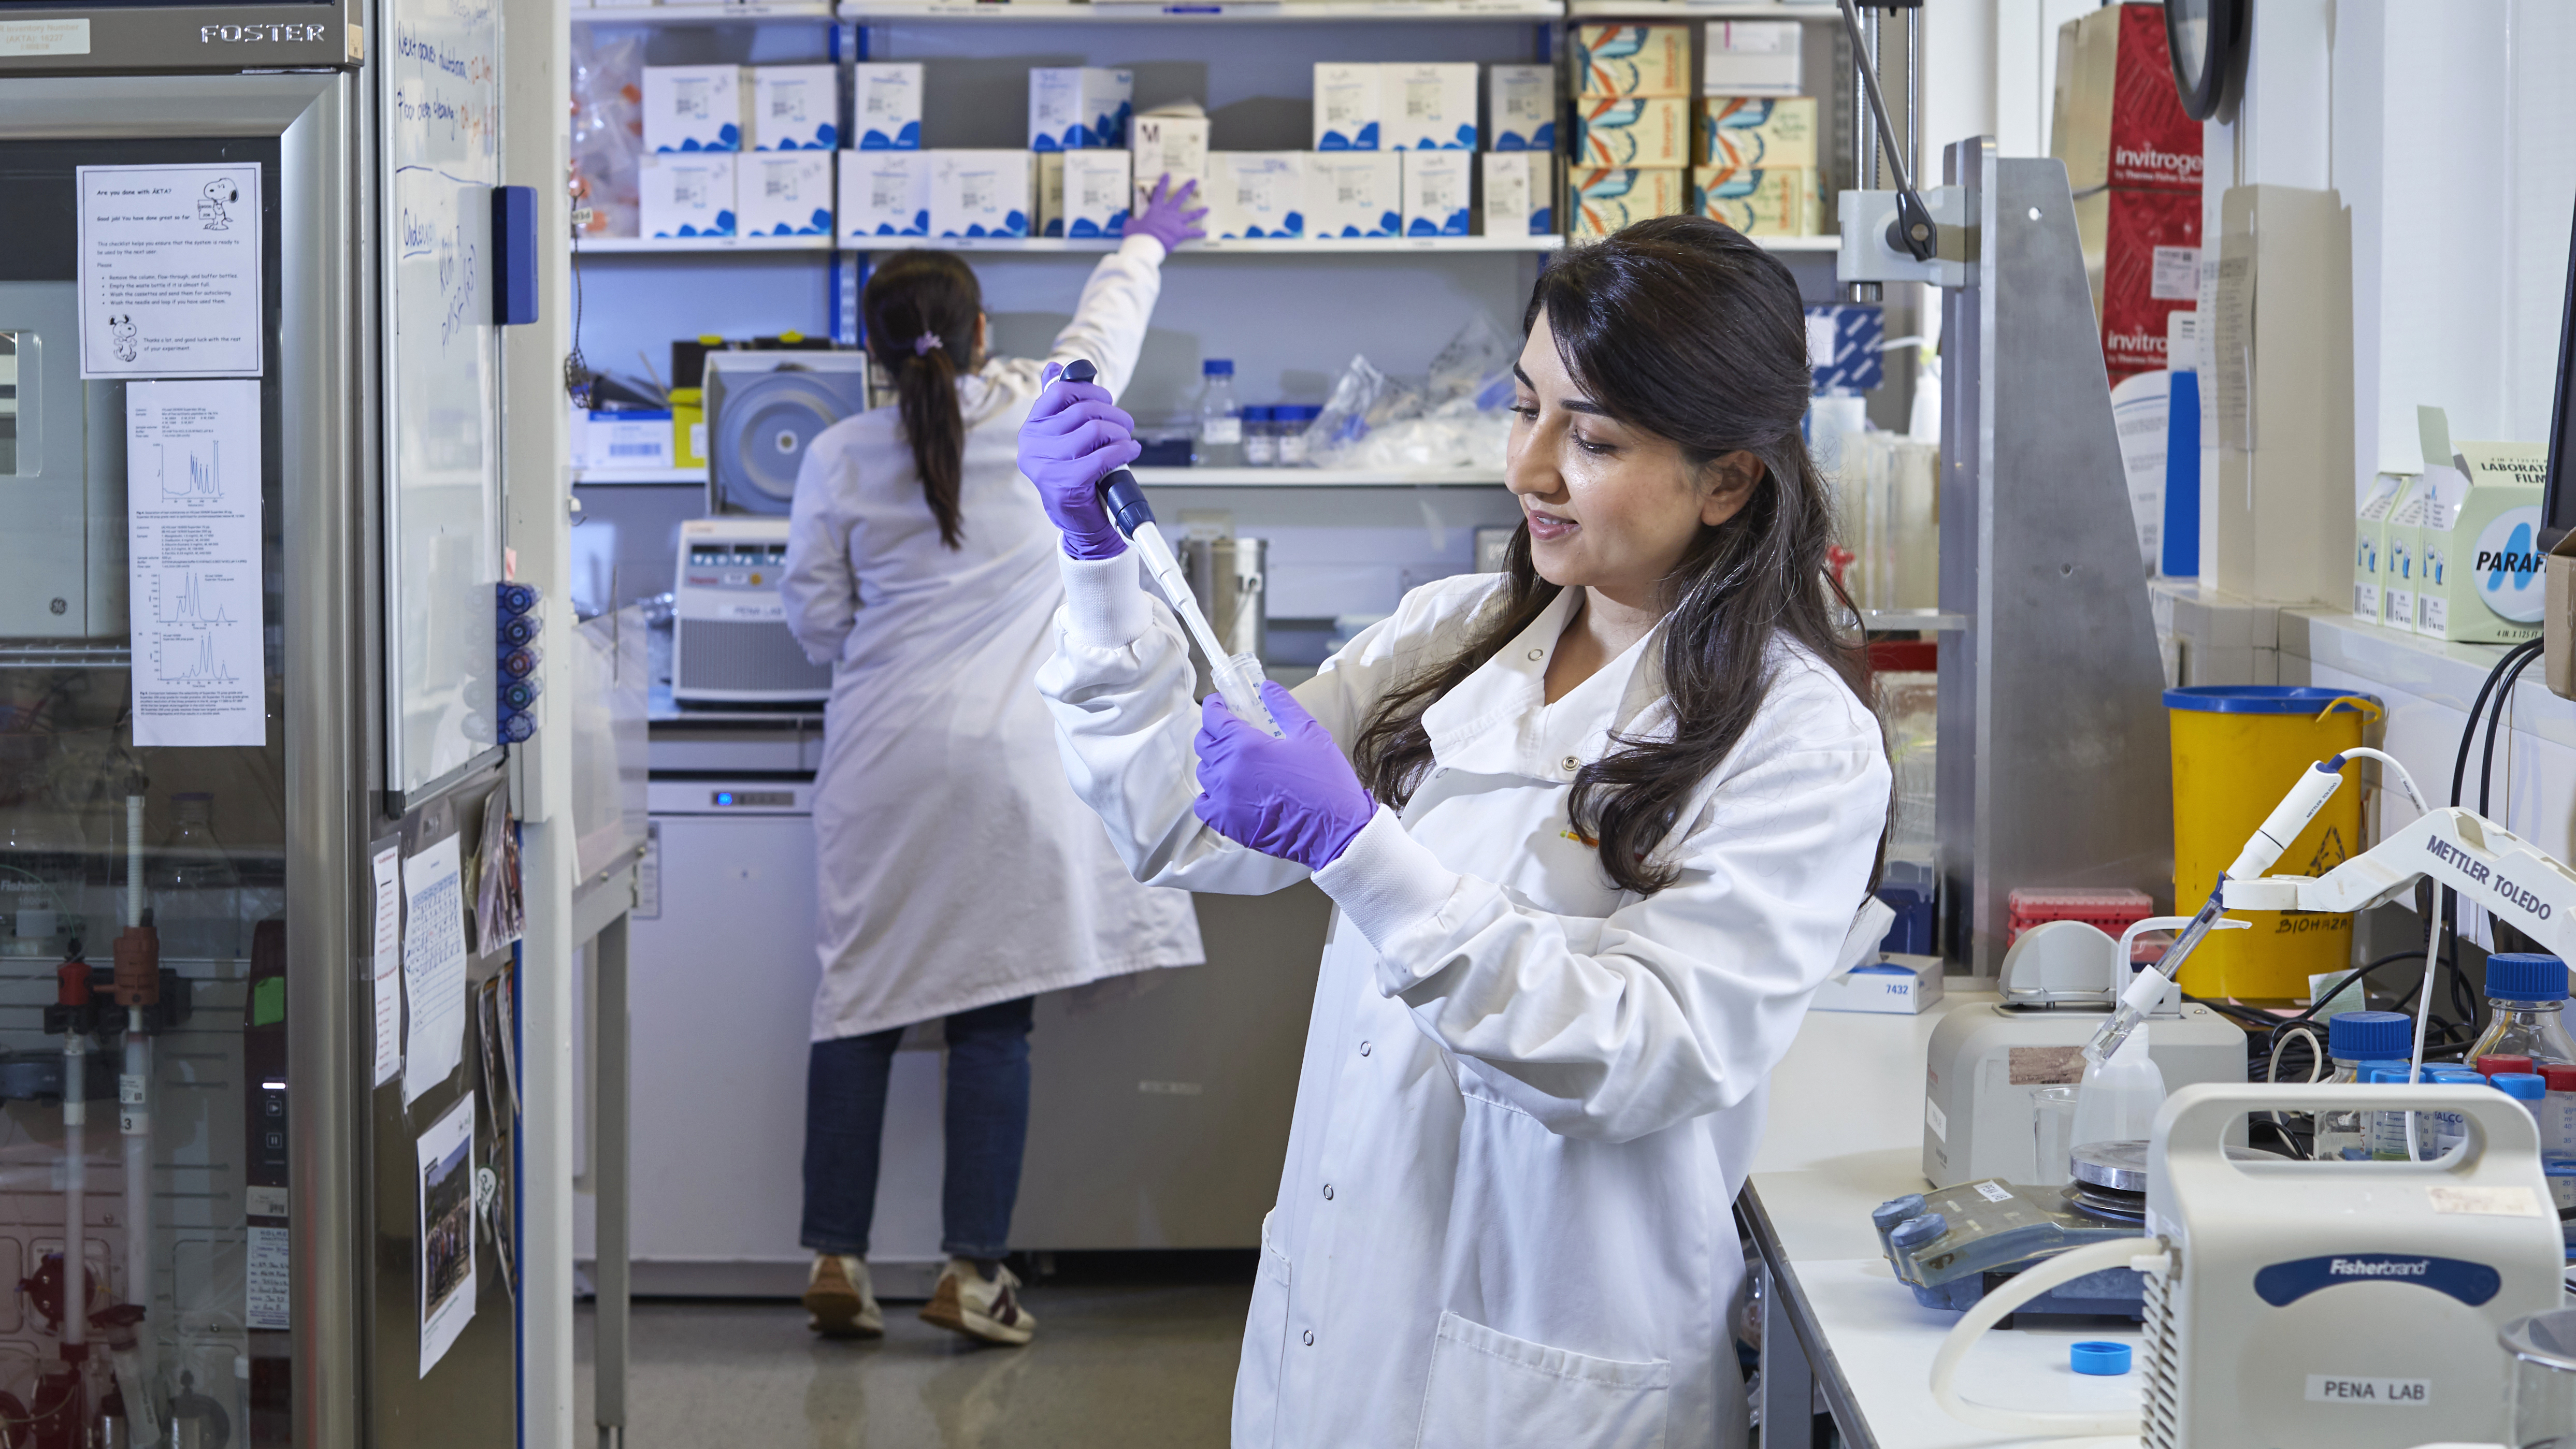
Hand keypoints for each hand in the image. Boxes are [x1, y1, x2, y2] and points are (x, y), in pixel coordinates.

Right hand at [1020, 362, 1140, 558]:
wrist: (1078, 521)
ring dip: (1120, 433)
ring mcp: (1046, 466)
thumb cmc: (1074, 474)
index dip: (1089, 390)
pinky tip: (1130, 452)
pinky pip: (1103, 457)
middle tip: (1126, 424)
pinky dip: (1123, 451)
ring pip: (1094, 430)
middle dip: (1113, 414)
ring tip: (1126, 441)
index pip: (1059, 392)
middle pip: (1082, 410)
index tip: (1106, 399)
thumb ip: (1057, 404)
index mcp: (1031, 428)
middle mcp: (1032, 445)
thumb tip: (1055, 368)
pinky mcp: (1064, 484)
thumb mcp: (1063, 436)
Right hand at [1124, 174, 1206, 253]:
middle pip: (1179, 197)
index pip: (1159, 192)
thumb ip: (1132, 222)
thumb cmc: (1137, 236)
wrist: (1146, 246)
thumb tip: (1131, 221)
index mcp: (1155, 210)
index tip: (1168, 174)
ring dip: (1199, 211)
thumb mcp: (1130, 226)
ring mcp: (1175, 222)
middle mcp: (1168, 213)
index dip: (1164, 182)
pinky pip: (1191, 233)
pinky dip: (1198, 233)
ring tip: (1207, 209)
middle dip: (1187, 188)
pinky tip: (1204, 233)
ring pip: (1190, 214)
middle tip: (1194, 181)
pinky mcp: (1180, 233)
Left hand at [1191, 682, 1375, 870]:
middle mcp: (1227, 770)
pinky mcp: (1226, 822)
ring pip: (1204, 772)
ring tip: (1235, 762)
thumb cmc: (1326, 781)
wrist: (1335, 831)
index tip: (1219, 704)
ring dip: (1214, 762)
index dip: (1213, 706)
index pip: (1212, 717)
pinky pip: (1203, 804)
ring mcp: (1224, 798)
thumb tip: (1267, 688)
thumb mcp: (1310, 734)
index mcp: (1245, 745)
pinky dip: (1210, 794)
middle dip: (1213, 732)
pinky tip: (1227, 790)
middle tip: (1229, 731)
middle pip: (1203, 743)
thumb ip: (1284, 707)